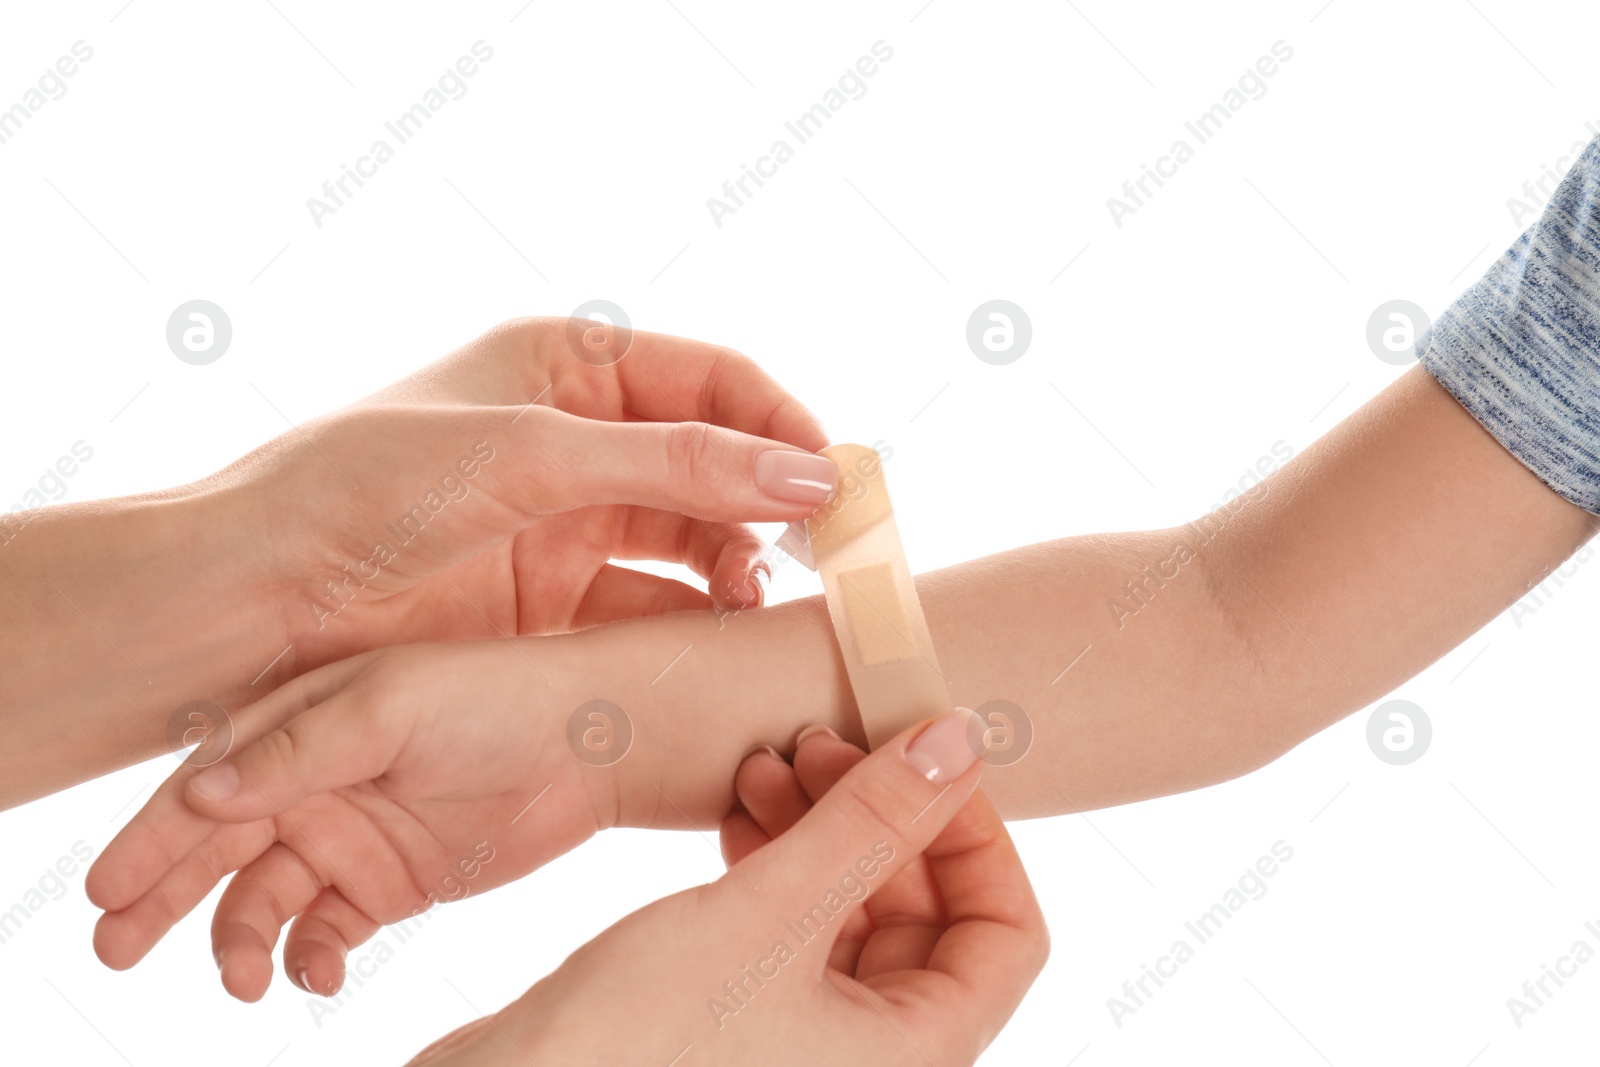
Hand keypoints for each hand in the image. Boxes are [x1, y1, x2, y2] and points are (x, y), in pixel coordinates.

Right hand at [87, 638, 621, 1001]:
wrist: (589, 741)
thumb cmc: (492, 697)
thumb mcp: (391, 708)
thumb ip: (299, 752)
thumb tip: (199, 795)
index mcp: (298, 724)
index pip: (207, 783)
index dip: (152, 835)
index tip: (106, 889)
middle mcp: (312, 783)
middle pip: (216, 850)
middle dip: (160, 898)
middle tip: (113, 948)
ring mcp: (348, 837)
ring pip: (263, 902)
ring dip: (239, 941)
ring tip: (239, 978)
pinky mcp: (389, 886)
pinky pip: (326, 934)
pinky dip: (311, 960)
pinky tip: (317, 977)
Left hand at [245, 316, 834, 669]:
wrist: (254, 601)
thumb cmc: (369, 491)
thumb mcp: (532, 456)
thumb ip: (675, 464)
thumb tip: (808, 473)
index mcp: (566, 364)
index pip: (713, 378)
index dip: (783, 422)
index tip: (838, 479)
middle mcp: (575, 436)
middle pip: (714, 456)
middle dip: (772, 497)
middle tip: (832, 548)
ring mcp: (566, 519)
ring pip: (691, 532)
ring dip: (738, 560)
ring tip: (763, 596)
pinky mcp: (553, 600)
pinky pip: (651, 597)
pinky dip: (694, 614)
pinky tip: (720, 632)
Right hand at [406, 713, 1048, 1066]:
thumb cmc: (633, 1049)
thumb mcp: (767, 918)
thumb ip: (870, 826)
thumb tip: (959, 742)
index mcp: (913, 1054)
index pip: (1007, 933)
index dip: (976, 834)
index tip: (921, 758)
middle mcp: (871, 1054)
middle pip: (926, 910)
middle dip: (877, 813)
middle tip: (818, 739)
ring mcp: (807, 1041)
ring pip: (852, 909)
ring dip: (820, 826)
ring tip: (763, 764)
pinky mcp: (745, 1020)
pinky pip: (793, 927)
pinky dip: (775, 864)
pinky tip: (735, 815)